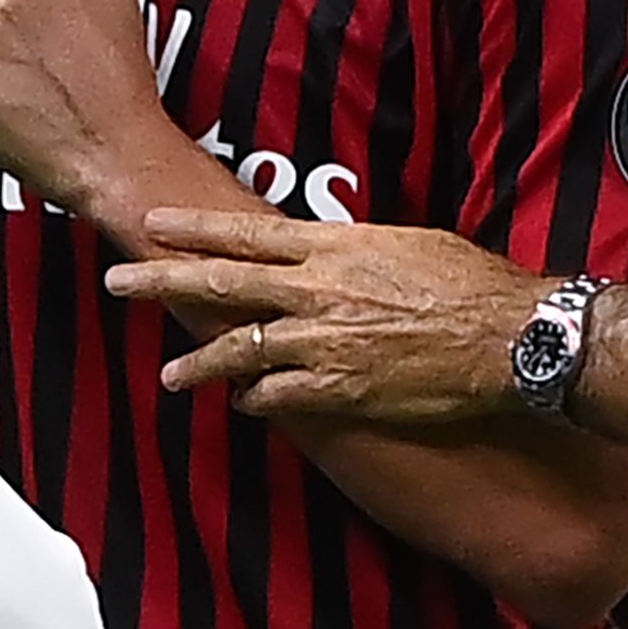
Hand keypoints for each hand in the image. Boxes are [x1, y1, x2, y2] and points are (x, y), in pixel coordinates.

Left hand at [106, 208, 546, 425]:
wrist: (508, 335)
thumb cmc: (471, 284)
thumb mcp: (409, 243)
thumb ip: (358, 251)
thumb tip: (334, 254)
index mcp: (334, 247)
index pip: (245, 234)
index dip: (194, 230)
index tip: (154, 224)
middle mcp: (317, 290)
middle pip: (221, 283)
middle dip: (162, 281)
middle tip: (119, 281)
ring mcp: (324, 342)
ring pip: (239, 350)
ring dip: (199, 364)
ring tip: (171, 376)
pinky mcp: (341, 389)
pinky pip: (280, 398)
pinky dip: (258, 400)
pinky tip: (246, 404)